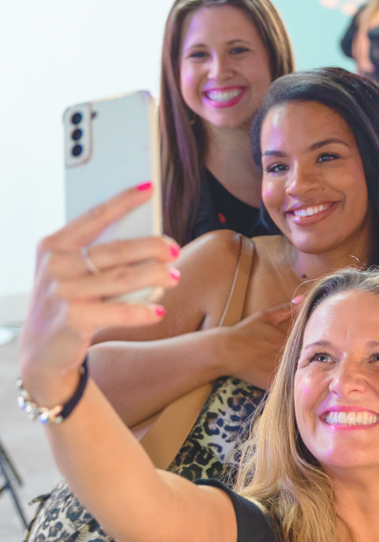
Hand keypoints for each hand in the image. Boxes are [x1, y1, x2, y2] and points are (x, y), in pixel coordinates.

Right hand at [19, 185, 179, 407]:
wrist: (41, 353)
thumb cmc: (64, 303)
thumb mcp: (69, 273)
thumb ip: (95, 254)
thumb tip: (145, 238)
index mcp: (53, 246)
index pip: (94, 217)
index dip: (123, 201)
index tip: (148, 188)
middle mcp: (55, 266)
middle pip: (117, 249)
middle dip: (153, 246)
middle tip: (174, 249)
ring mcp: (64, 293)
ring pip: (124, 277)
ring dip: (156, 275)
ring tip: (174, 276)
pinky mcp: (74, 319)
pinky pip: (120, 311)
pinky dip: (143, 310)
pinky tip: (158, 310)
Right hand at [213, 297, 304, 390]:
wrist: (224, 351)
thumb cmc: (244, 332)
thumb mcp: (266, 317)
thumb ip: (286, 309)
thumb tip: (303, 298)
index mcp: (288, 340)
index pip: (307, 344)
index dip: (307, 345)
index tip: (302, 344)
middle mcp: (286, 357)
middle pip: (302, 360)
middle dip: (302, 358)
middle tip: (296, 358)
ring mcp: (279, 372)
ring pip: (294, 374)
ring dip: (294, 371)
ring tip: (287, 368)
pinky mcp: (271, 384)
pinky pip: (284, 386)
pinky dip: (284, 383)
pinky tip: (277, 377)